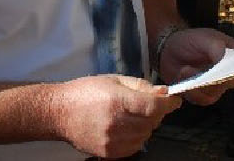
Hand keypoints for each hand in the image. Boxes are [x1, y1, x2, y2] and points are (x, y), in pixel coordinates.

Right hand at [54, 75, 178, 157]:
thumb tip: (163, 92)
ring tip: (130, 115)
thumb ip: (140, 86)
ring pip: (146, 135)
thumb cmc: (84, 92)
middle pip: (152, 121)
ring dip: (145, 125)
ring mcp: (112, 141)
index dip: (168, 103)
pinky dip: (137, 137)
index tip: (174, 100)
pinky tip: (126, 127)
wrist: (59, 112)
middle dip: (154, 112)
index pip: (154, 105)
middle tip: (145, 104)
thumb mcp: (113, 80)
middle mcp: (116, 123)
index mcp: (117, 100)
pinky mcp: (108, 153)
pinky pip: (135, 147)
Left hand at [158, 28, 233, 105]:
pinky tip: (182, 76)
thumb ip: (215, 45)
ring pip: (215, 93)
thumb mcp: (204, 37)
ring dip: (199, 83)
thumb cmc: (190, 40)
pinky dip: (190, 90)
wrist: (168, 50)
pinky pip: (201, 99)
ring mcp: (216, 86)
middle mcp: (229, 73)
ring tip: (186, 69)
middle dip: (216, 77)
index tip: (227, 66)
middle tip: (204, 71)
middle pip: (232, 82)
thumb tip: (223, 56)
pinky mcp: (202, 95)